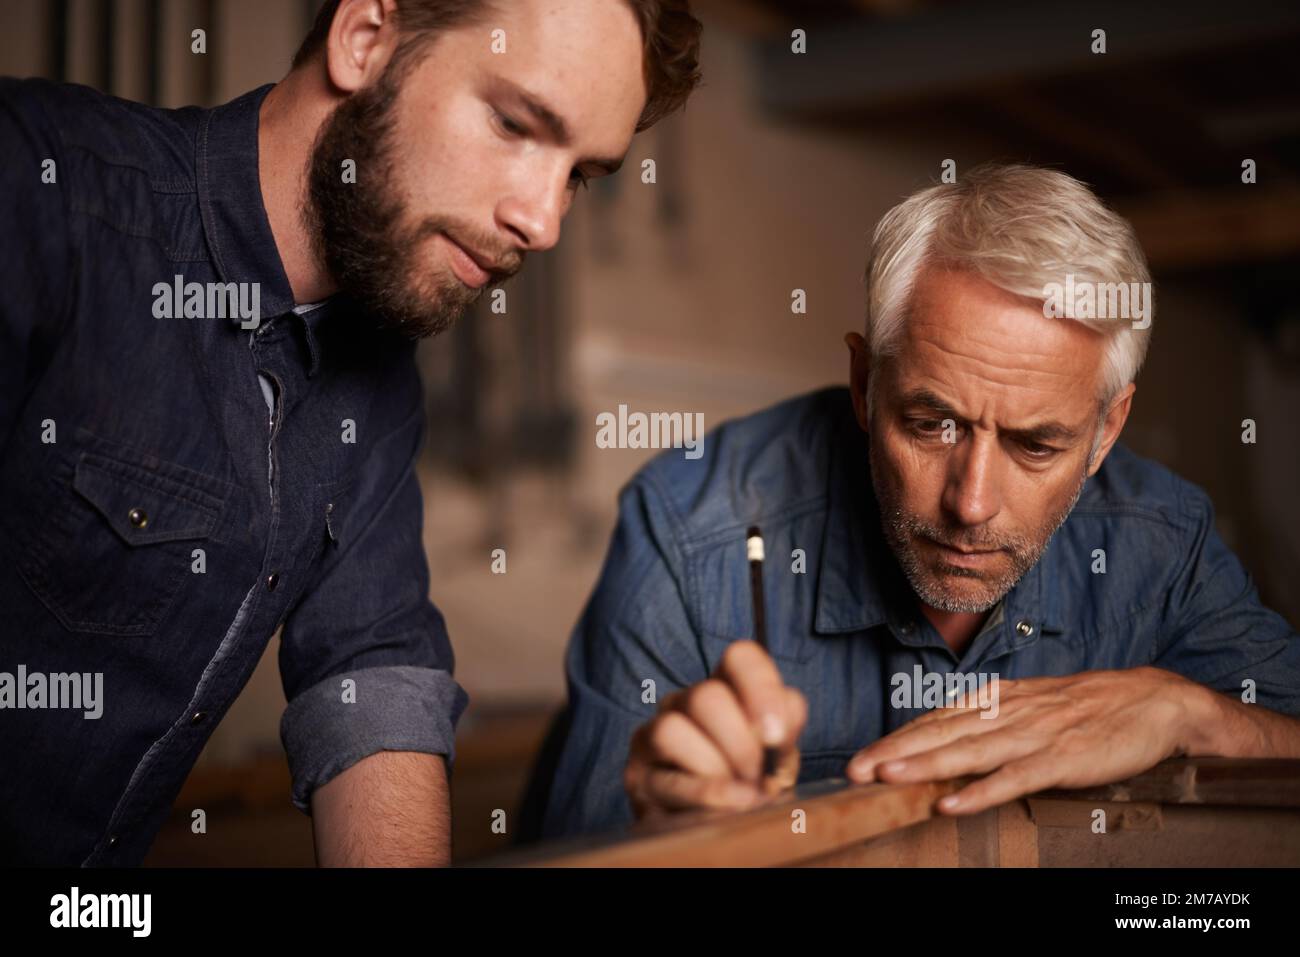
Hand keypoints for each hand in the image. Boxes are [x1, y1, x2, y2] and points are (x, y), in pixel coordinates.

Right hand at [624, 640, 806, 818]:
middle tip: (758, 778)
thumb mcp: (777, 752)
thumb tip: (773, 734)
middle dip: (741, 746)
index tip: (775, 735)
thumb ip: (784, 729)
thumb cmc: (752, 781)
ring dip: (715, 769)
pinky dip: (706, 795)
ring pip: (672, 729)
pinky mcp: (638, 776)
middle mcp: (684, 701)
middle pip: (705, 696)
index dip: (762, 690)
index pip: (740, 657)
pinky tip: (730, 806)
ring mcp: (653, 734)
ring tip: (740, 795)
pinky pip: (666, 779)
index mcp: (725, 686)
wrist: (717, 828)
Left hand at [846, 667, 1206, 814]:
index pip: (936, 719)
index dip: (898, 738)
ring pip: (969, 752)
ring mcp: (1035, 735)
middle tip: (856, 771)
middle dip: (895, 752)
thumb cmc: (1089, 707)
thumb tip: (948, 736)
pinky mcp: (1062, 759)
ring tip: (888, 778)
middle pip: (941, 733)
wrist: (1154, 700)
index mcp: (998, 699)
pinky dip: (982, 792)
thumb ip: (991, 719)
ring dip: (925, 765)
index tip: (863, 758)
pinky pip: (1015, 778)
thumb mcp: (1031, 704)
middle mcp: (1008, 712)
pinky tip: (953, 804)